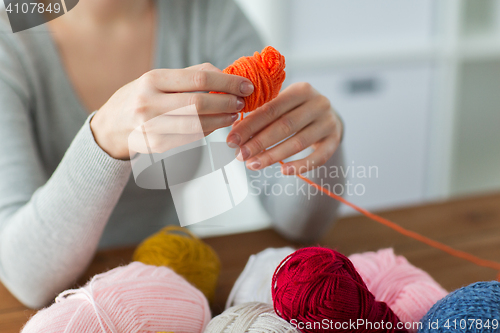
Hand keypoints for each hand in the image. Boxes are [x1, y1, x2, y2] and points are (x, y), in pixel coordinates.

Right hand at [91, 63, 254, 159]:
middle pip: (200, 103)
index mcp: (152, 79)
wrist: (110, 127)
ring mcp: (151, 127)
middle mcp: (149, 103)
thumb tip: (225, 74)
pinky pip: (190, 139)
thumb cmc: (138, 98)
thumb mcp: (157, 79)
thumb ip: (190, 75)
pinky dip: (208, 131)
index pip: (199, 78)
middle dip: (227, 102)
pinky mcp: (156, 146)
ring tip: (232, 115)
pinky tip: (215, 125)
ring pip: (197, 125)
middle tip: (241, 102)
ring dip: (221, 120)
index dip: (227, 82)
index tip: (245, 85)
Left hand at [227, 82, 341, 174]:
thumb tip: (235, 131)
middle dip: (259, 143)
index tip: (232, 139)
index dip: (250, 125)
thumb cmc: (297, 111)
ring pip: (298, 143)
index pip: (271, 109)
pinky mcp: (335, 140)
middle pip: (284, 126)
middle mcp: (318, 103)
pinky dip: (300, 166)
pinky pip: (318, 157)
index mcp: (301, 90)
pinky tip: (283, 171)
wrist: (328, 116)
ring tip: (253, 165)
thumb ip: (262, 114)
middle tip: (240, 155)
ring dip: (273, 156)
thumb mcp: (283, 105)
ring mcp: (328, 122)